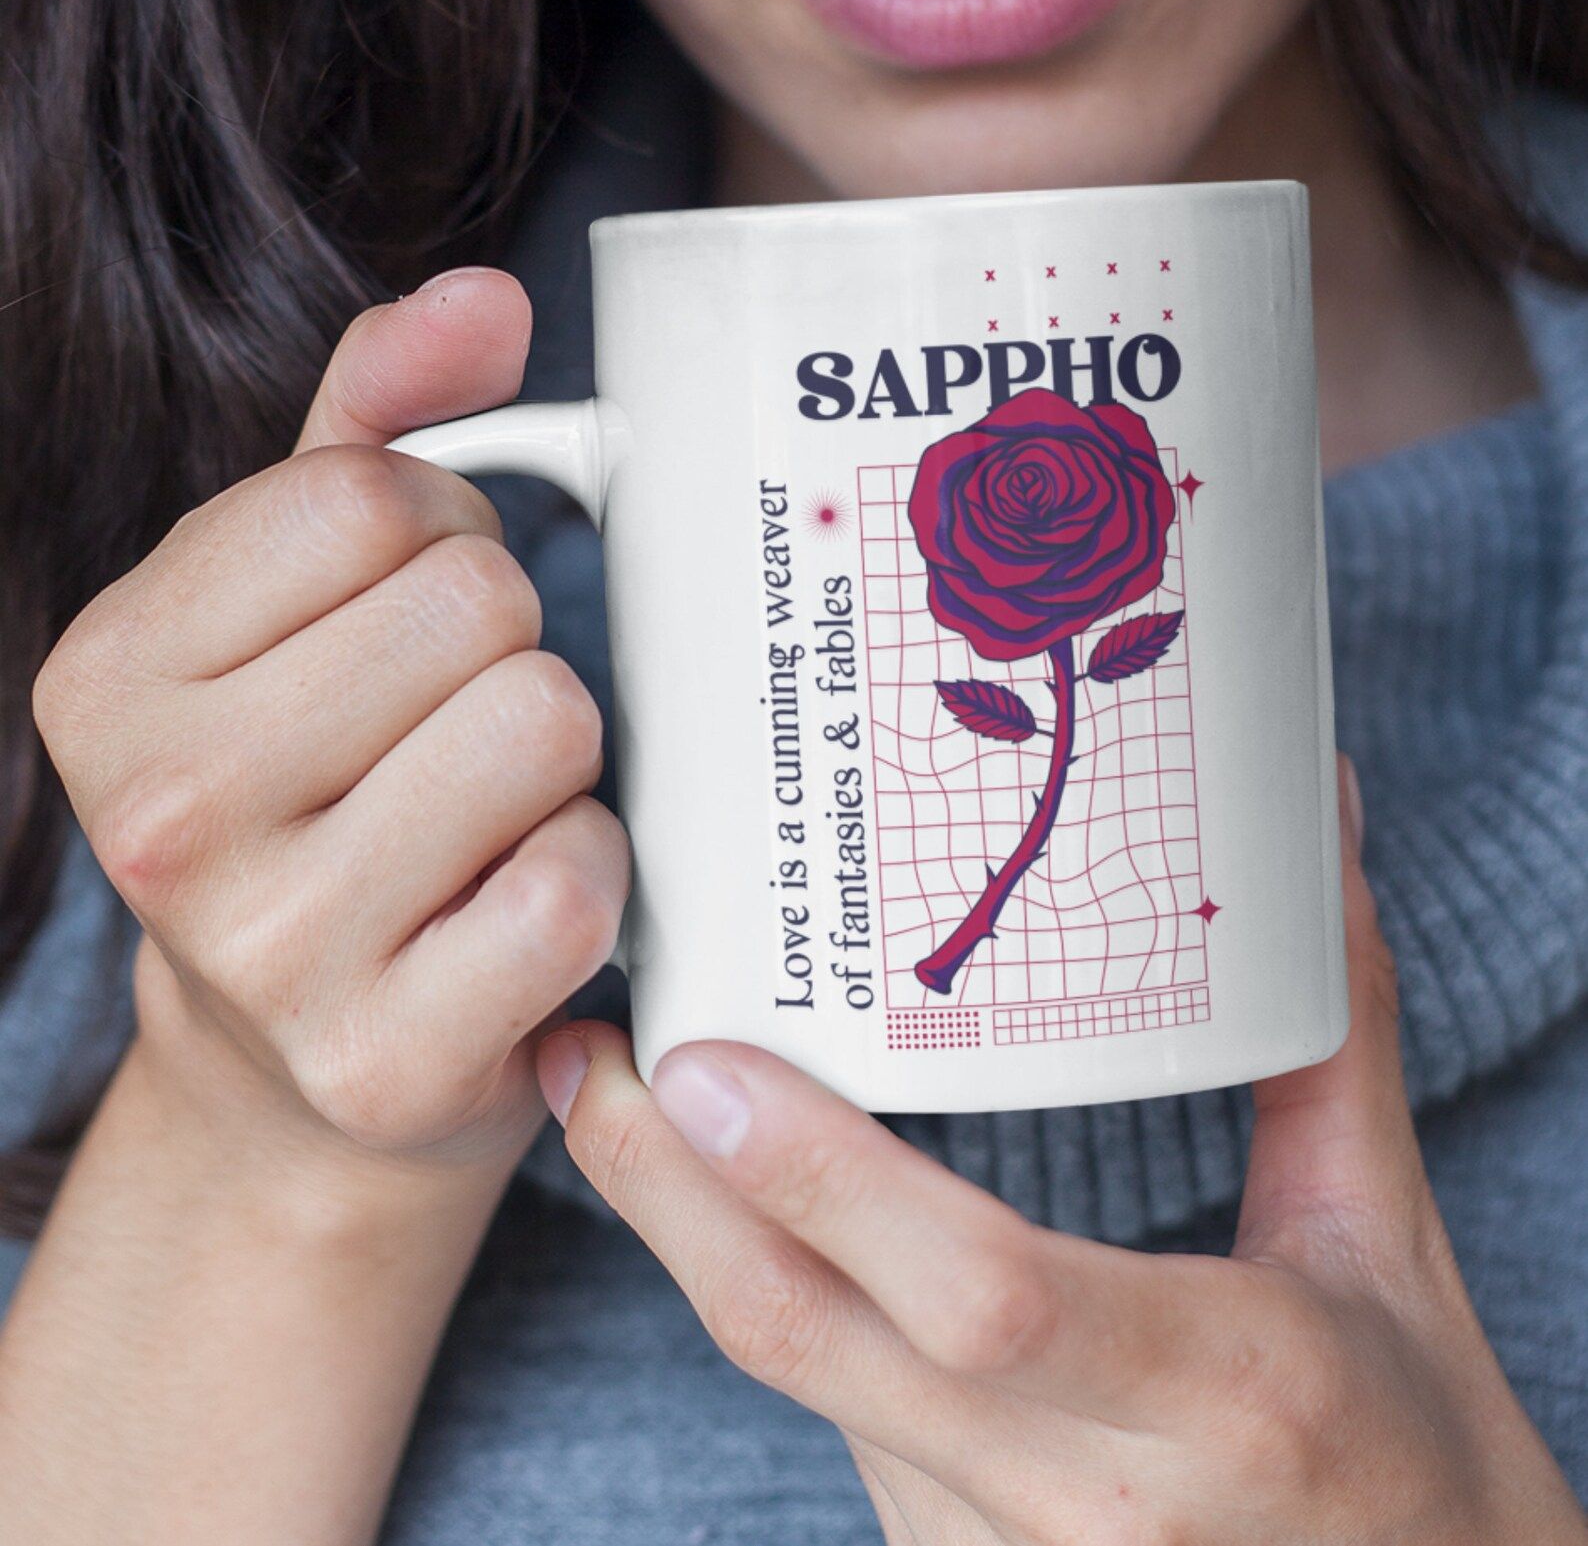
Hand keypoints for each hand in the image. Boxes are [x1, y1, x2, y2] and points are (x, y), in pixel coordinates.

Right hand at [33, 267, 629, 1202]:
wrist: (296, 1068)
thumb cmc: (316, 786)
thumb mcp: (296, 594)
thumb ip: (378, 419)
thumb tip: (487, 297)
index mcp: (111, 674)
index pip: (371, 496)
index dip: (441, 531)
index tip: (407, 615)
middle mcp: (162, 815)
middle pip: (476, 604)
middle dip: (504, 647)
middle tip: (452, 728)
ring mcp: (269, 951)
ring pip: (544, 724)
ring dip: (553, 759)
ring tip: (483, 814)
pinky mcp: (386, 1058)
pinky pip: (577, 882)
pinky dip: (587, 875)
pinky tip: (512, 906)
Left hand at [535, 756, 1587, 1543]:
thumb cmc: (1419, 1461)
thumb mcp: (1388, 1244)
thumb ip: (1327, 1032)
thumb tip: (1306, 819)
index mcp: (1223, 1388)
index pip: (981, 1295)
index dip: (823, 1183)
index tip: (699, 1063)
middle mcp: (1090, 1498)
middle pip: (815, 1340)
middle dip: (666, 1194)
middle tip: (584, 1051)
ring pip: (799, 1383)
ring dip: (691, 1240)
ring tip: (615, 1095)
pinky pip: (834, 1424)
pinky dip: (768, 1304)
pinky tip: (717, 1204)